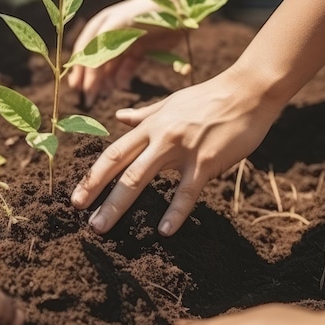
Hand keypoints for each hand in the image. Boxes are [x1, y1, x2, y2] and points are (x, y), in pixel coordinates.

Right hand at [68, 0, 180, 107]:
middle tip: (89, 99)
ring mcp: (125, 44)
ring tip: (104, 95)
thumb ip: (101, 44)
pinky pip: (127, 68)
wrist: (177, 9)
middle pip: (96, 61)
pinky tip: (121, 86)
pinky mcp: (139, 51)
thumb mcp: (118, 25)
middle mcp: (110, 35)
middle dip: (91, 80)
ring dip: (106, 81)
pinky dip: (123, 77)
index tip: (76, 87)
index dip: (79, 69)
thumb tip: (87, 67)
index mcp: (100, 26)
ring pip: (110, 67)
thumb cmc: (145, 13)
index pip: (84, 51)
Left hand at [71, 68, 280, 235]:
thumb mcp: (170, 103)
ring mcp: (181, 149)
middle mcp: (159, 137)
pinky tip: (164, 231)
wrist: (247, 92)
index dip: (94, 174)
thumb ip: (144, 114)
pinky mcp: (205, 161)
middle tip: (81, 215)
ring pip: (142, 178)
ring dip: (119, 204)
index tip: (78, 195)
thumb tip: (119, 117)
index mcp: (151, 125)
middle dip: (97, 192)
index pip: (114, 152)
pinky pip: (186, 191)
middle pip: (121, 168)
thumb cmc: (208, 98)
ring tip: (102, 226)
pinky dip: (175, 212)